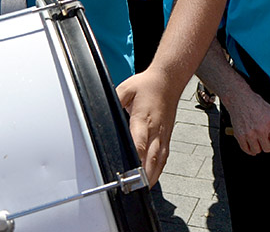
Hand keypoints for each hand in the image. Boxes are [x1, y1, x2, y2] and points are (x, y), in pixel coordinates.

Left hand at [116, 68, 179, 183]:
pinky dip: (158, 170)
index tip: (129, 172)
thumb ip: (113, 102)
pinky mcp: (167, 137)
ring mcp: (162, 135)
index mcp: (143, 119)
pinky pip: (164, 157)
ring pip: (159, 160)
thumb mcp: (125, 89)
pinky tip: (152, 179)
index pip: (139, 143)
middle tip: (134, 188)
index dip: (135, 159)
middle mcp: (155, 130)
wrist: (168, 81)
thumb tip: (101, 112)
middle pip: (151, 157)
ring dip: (151, 176)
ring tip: (142, 190)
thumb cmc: (147, 85)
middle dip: (143, 175)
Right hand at [225, 89, 269, 155]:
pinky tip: (251, 142)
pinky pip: (246, 150)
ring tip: (257, 138)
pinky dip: (249, 148)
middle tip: (265, 137)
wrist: (239, 99)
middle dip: (268, 144)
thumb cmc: (255, 104)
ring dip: (258, 146)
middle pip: (268, 149)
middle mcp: (260, 129)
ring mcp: (249, 134)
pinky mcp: (239, 136)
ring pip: (257, 151)